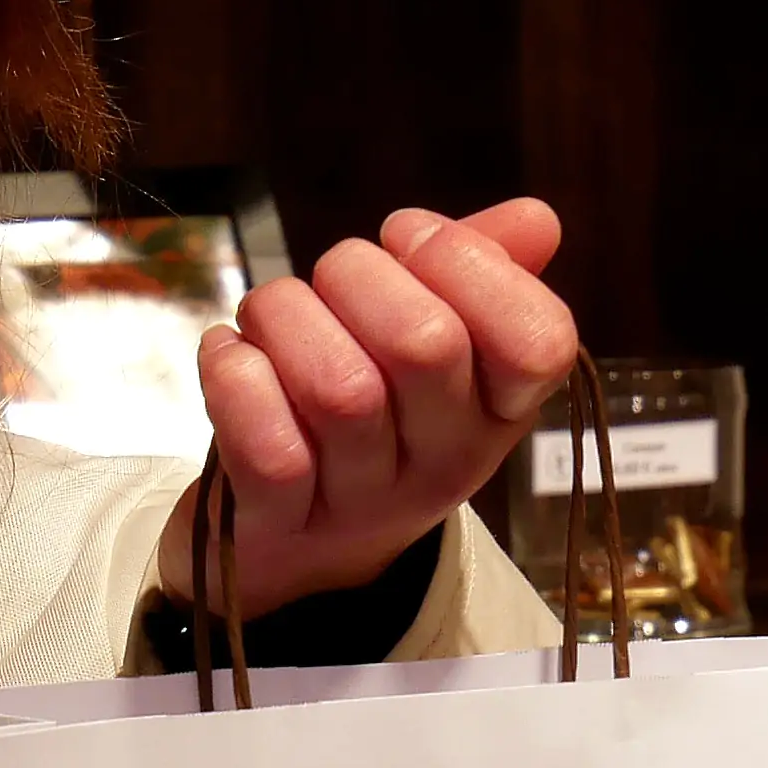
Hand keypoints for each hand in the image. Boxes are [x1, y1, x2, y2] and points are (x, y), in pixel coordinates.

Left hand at [159, 201, 580, 622]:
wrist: (297, 550)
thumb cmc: (374, 420)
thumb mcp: (439, 345)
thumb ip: (483, 272)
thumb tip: (537, 217)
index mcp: (499, 410)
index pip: (539, 341)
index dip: (467, 262)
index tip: (408, 238)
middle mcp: (446, 461)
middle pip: (426, 346)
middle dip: (359, 275)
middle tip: (328, 279)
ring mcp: (365, 500)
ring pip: (339, 388)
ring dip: (286, 317)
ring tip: (268, 316)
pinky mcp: (280, 522)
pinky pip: (268, 443)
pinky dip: (237, 376)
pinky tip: (229, 355)